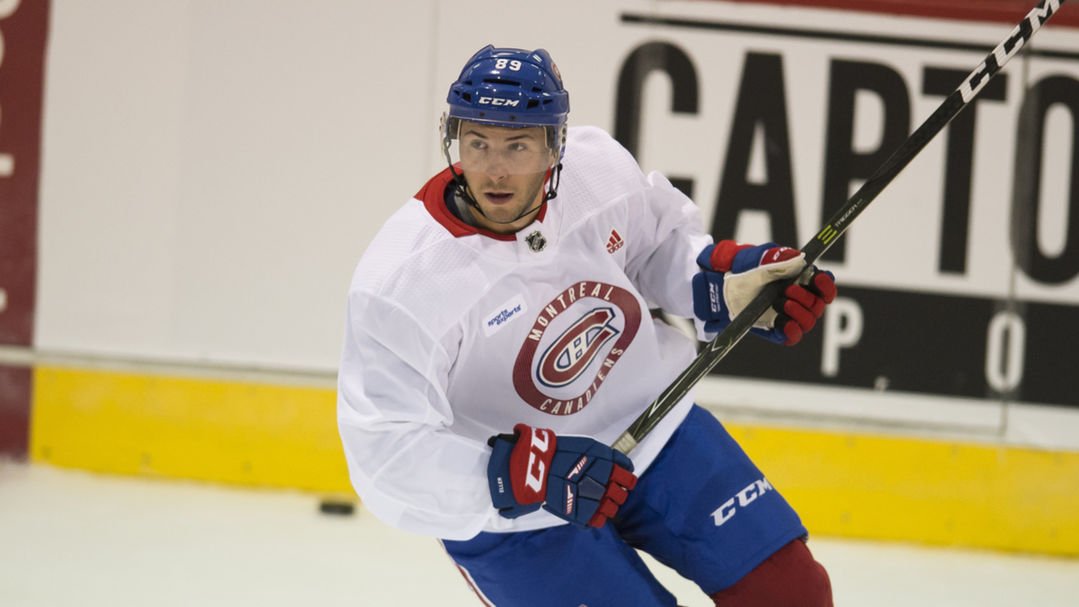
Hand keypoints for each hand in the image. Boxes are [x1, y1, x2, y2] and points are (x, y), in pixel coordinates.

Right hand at [486, 424, 637, 527]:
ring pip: (614, 509)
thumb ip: (602, 455)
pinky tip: (590, 512)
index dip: (625, 478)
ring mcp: (595, 499)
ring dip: (608, 506)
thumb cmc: (557, 451)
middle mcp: (606, 482)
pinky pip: (600, 521)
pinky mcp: (583, 514)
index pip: (628, 476)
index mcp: (608, 464)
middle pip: (623, 493)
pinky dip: (596, 518)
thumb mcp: (585, 446)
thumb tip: (616, 464)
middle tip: (606, 491)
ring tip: (596, 502)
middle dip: (617, 492)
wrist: (537, 467)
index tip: (619, 479)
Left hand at [692, 240, 836, 345]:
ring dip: (799, 311)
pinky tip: (784, 322)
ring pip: (809, 321)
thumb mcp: (761, 263)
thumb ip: (780, 262)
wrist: (724, 289)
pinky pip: (793, 336)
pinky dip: (792, 330)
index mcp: (802, 283)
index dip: (826, 284)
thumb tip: (801, 260)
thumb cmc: (745, 272)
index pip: (825, 287)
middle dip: (806, 297)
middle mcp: (800, 301)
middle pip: (818, 305)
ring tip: (780, 302)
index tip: (818, 279)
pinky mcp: (778, 330)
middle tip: (788, 290)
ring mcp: (790, 316)